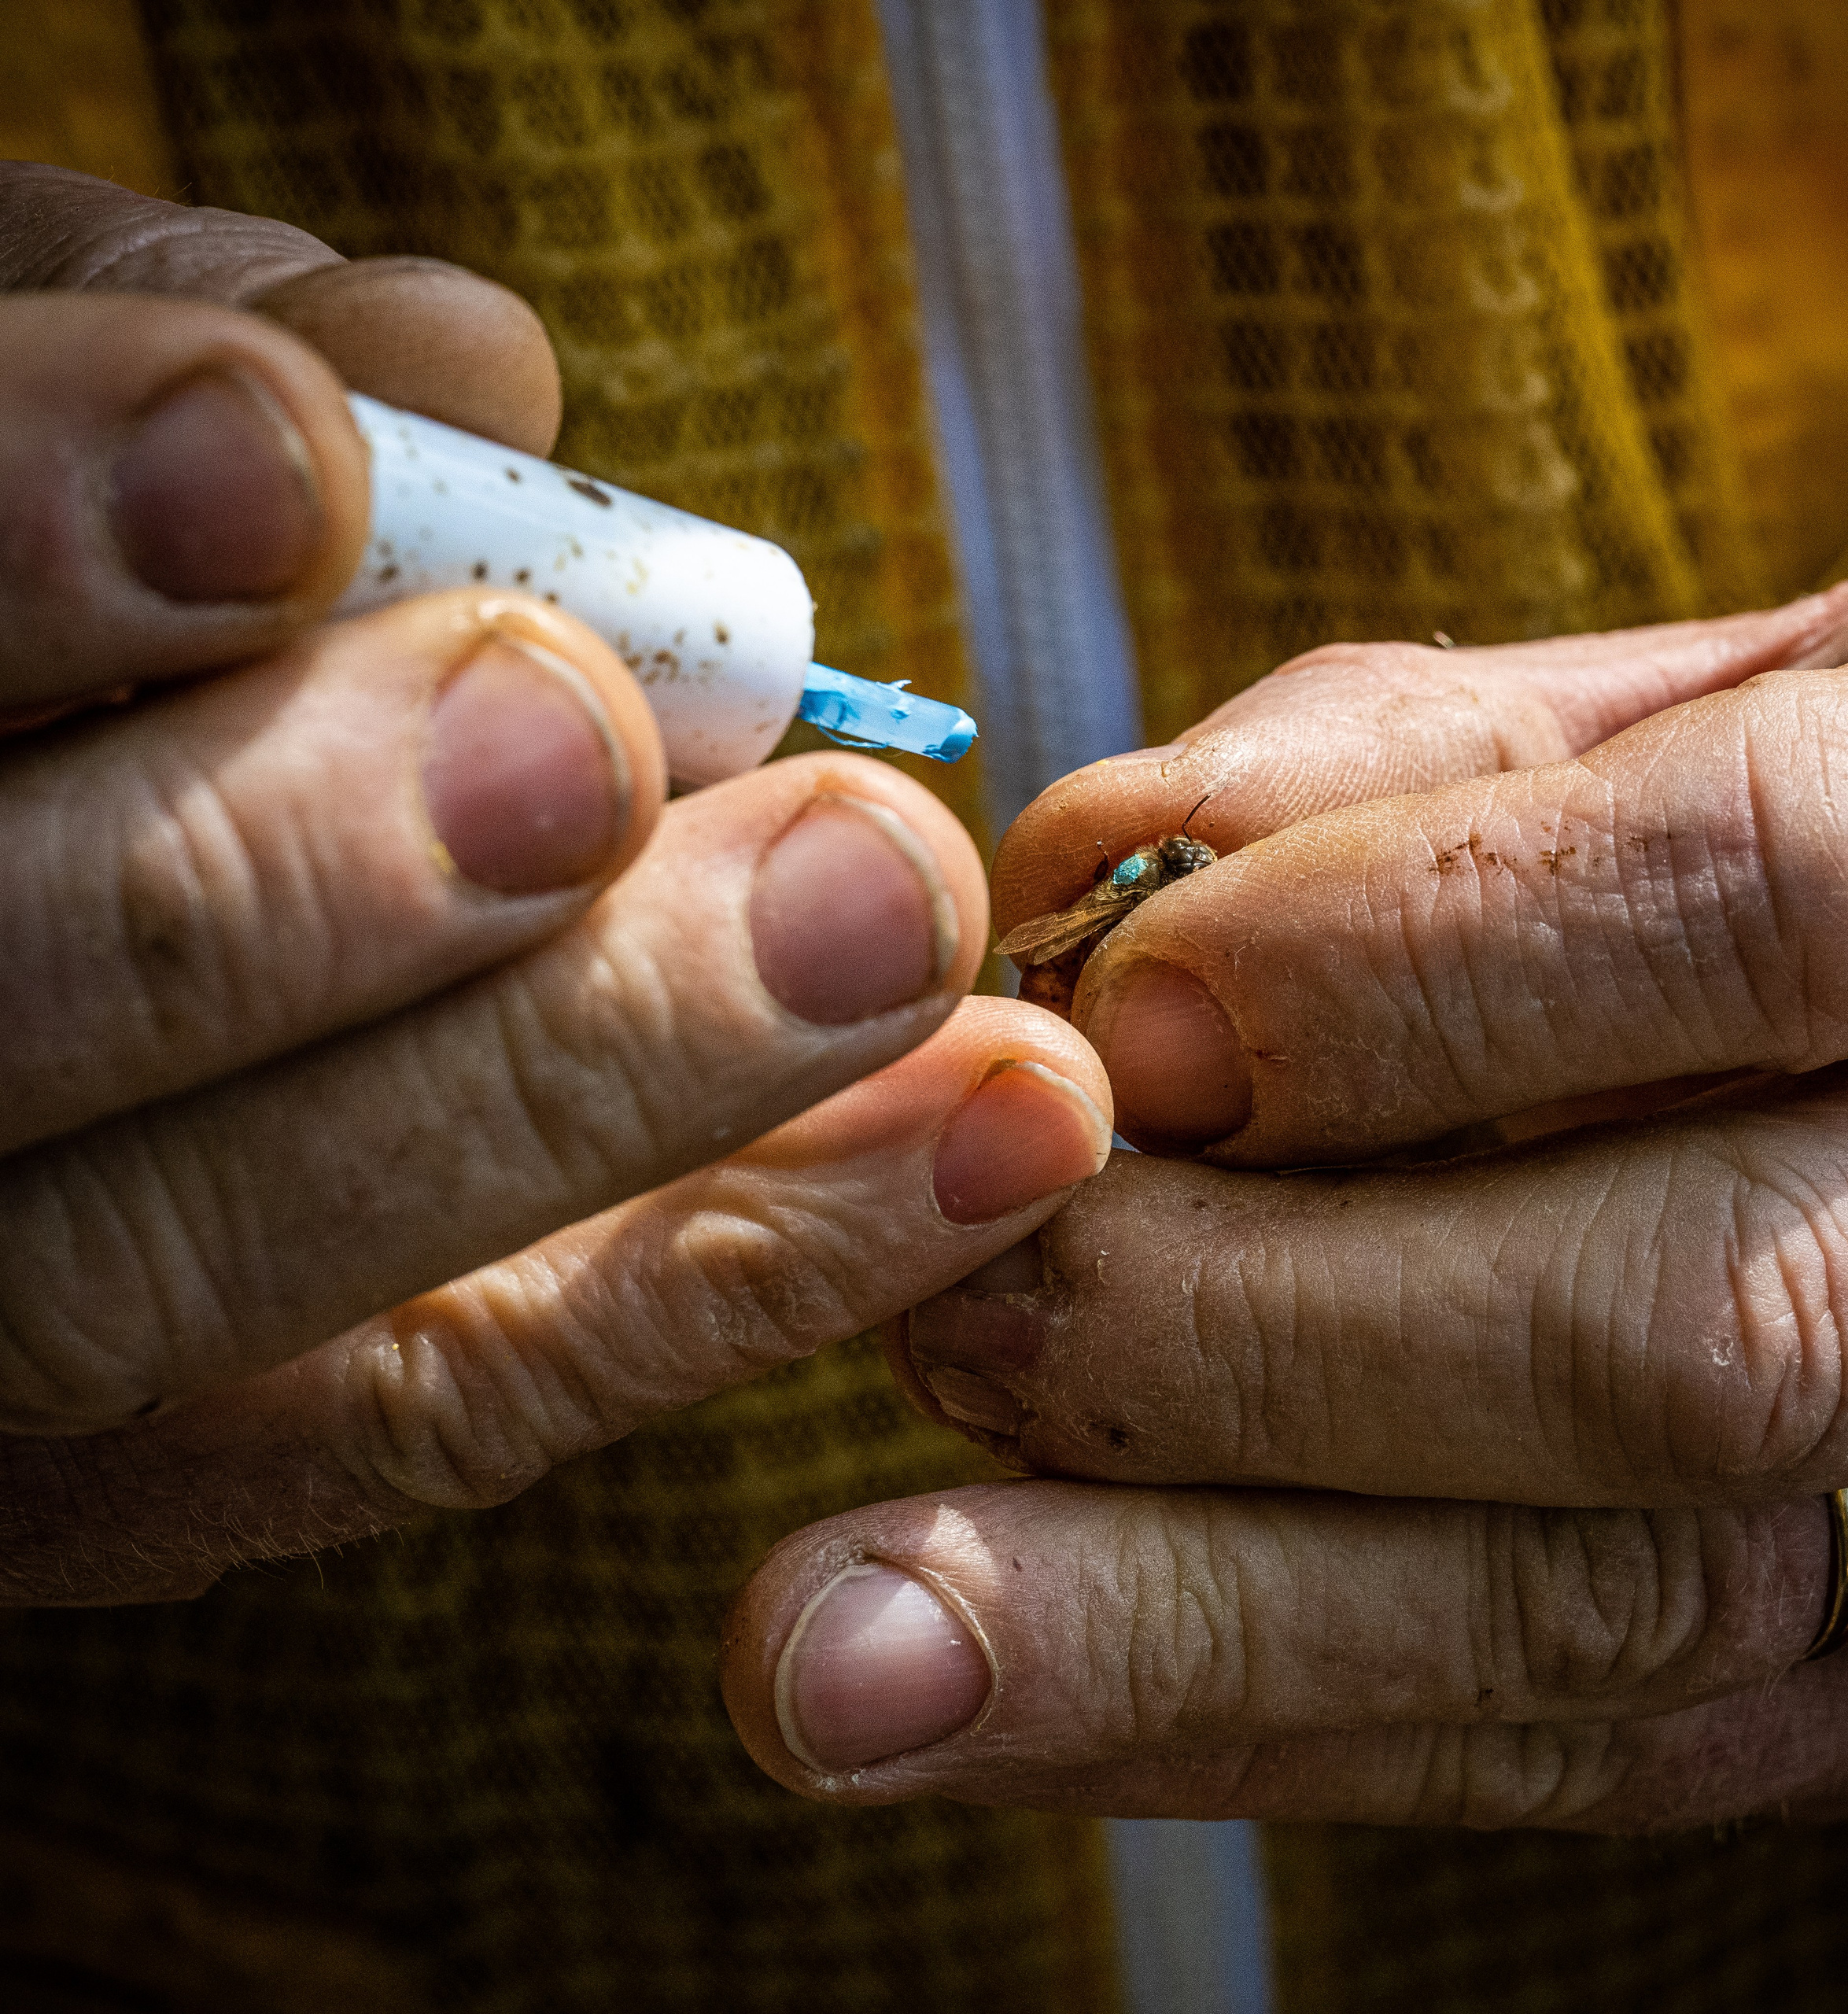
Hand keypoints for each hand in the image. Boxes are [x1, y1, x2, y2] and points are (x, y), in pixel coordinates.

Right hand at [0, 169, 1112, 1603]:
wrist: (72, 877)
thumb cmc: (66, 610)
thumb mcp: (57, 455)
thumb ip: (173, 398)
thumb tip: (462, 356)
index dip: (21, 543)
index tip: (286, 455)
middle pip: (22, 1007)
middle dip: (319, 862)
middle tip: (593, 730)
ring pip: (220, 1264)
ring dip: (594, 1081)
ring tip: (893, 916)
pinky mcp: (208, 1474)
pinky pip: (457, 1402)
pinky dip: (741, 1269)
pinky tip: (998, 1126)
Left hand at [723, 561, 1847, 1826]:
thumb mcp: (1707, 694)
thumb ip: (1406, 760)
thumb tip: (1081, 880)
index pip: (1771, 893)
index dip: (1408, 963)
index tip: (1121, 1018)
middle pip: (1685, 1330)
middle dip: (1245, 1337)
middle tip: (940, 1314)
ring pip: (1617, 1612)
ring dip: (1184, 1626)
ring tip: (844, 1636)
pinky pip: (1583, 1748)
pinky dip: (1252, 1722)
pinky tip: (988, 1703)